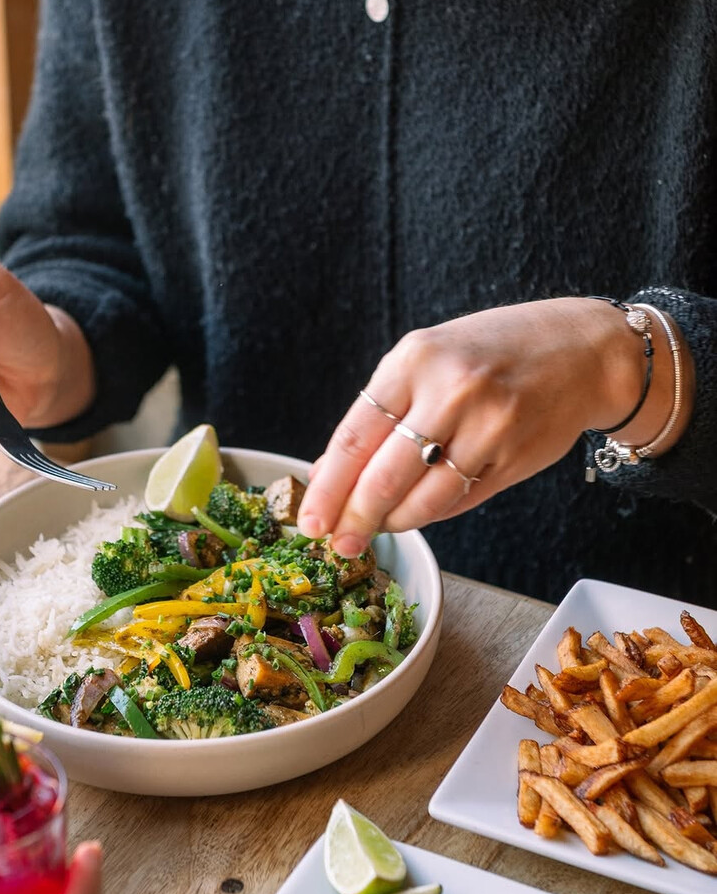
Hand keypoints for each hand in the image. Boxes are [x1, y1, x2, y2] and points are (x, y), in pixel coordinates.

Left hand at [297, 297, 686, 555]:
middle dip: (353, 519)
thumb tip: (332, 469)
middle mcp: (451, 391)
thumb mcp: (428, 358)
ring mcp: (488, 427)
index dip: (327, 486)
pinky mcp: (513, 458)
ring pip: (423, 500)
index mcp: (416, 359)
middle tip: (337, 543)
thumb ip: (383, 410)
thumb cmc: (493, 352)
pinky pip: (458, 501)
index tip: (310, 519)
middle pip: (383, 477)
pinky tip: (416, 512)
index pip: (355, 436)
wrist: (582, 350)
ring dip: (392, 523)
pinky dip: (431, 513)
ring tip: (375, 528)